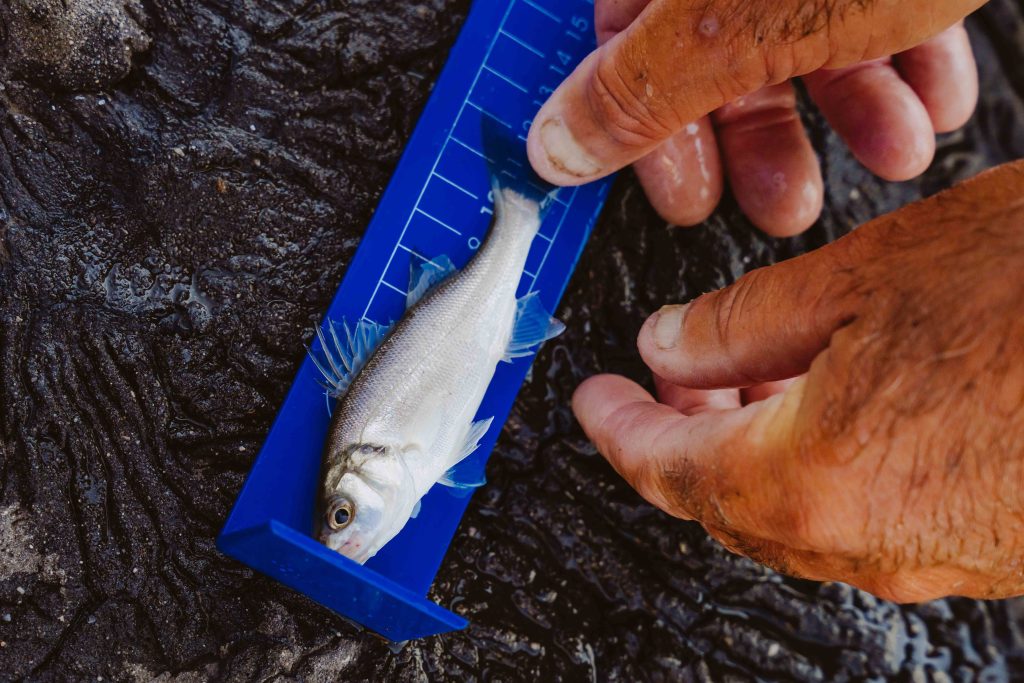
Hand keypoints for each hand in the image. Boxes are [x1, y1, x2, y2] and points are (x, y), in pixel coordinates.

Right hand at [527, 0, 982, 234]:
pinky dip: (911, 66)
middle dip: (762, 142)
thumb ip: (641, 91)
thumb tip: (558, 146)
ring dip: (854, 115)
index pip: (618, 42)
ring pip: (813, 35)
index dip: (644, 133)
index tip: (685, 197)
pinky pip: (888, 6)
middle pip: (719, 53)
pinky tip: (929, 107)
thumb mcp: (736, 25)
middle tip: (783, 204)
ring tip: (890, 157)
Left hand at [572, 160, 1023, 601]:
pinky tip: (838, 409)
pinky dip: (826, 466)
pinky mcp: (988, 548)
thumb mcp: (864, 278)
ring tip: (745, 384)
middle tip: (664, 387)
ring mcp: (934, 557)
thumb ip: (743, 326)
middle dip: (682, 441)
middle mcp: (866, 541)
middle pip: (725, 503)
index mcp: (809, 478)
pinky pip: (869, 518)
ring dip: (753, 451)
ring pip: (796, 515)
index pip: (667, 466)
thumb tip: (671, 347)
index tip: (594, 402)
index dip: (618, 430)